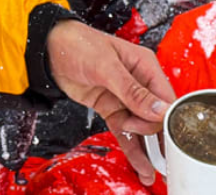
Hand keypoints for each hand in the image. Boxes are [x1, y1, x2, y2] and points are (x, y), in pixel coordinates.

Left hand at [46, 20, 175, 186]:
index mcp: (145, 66)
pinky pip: (125, 130)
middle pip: (155, 116)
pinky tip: (139, 163)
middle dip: (154, 136)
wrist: (50, 50)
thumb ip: (132, 91)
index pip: (165, 98)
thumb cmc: (79, 44)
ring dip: (146, 148)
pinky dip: (131, 146)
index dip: (164, 118)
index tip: (159, 135)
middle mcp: (139, 82)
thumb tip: (159, 109)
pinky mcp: (112, 108)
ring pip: (141, 127)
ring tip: (150, 171)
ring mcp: (125, 97)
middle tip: (155, 158)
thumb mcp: (106, 66)